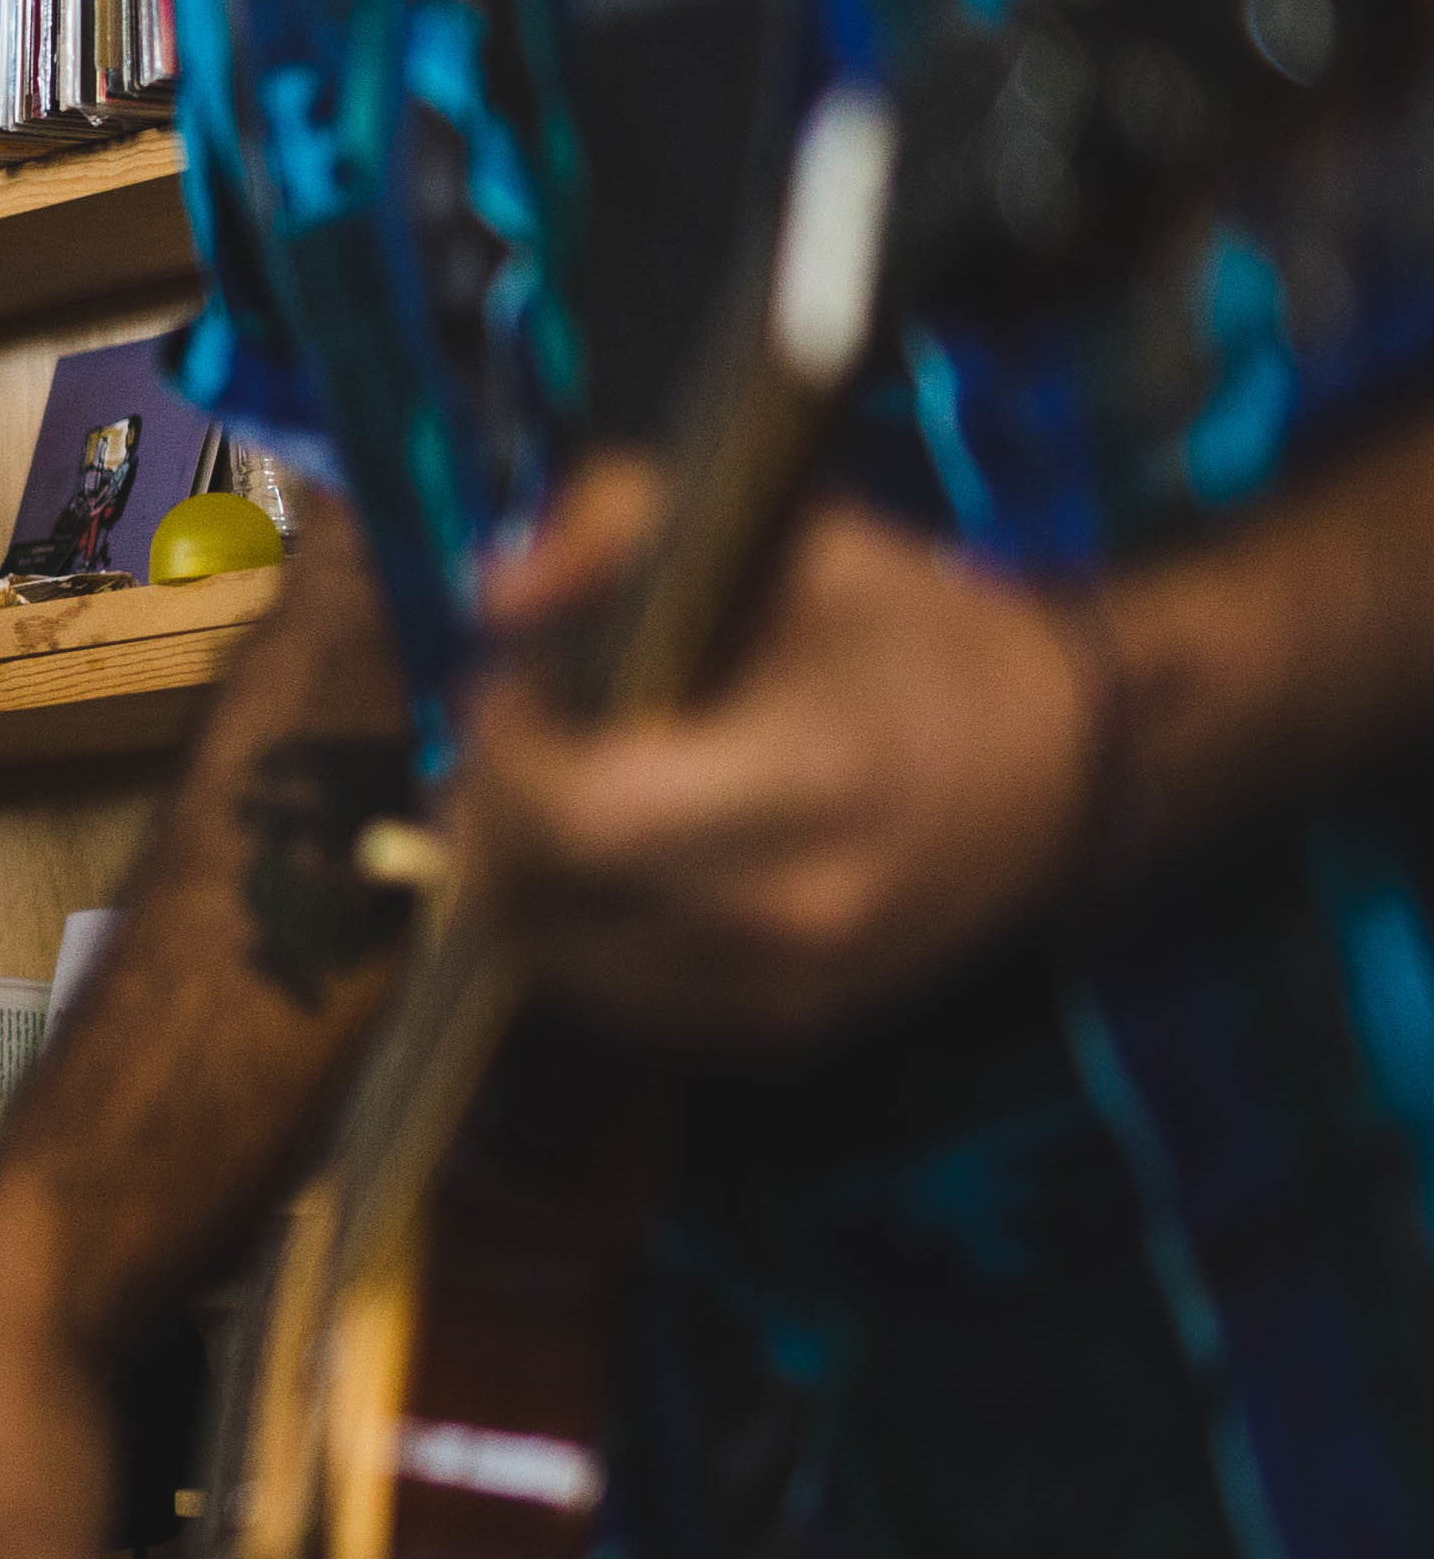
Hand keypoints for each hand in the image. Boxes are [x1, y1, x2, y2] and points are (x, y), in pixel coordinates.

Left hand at [457, 461, 1094, 1047]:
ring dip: (518, 878)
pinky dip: (578, 931)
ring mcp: (786, 990)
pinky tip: (615, 858)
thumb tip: (491, 596)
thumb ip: (620, 525)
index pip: (581, 817)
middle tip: (510, 741)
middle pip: (540, 905)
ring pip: (554, 966)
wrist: (1069, 762)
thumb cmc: (916, 637)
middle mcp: (795, 910)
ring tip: (557, 791)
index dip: (506, 755)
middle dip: (490, 815)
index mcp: (808, 780)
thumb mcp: (790, 538)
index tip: (511, 687)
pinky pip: (613, 1000)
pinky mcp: (779, 1032)